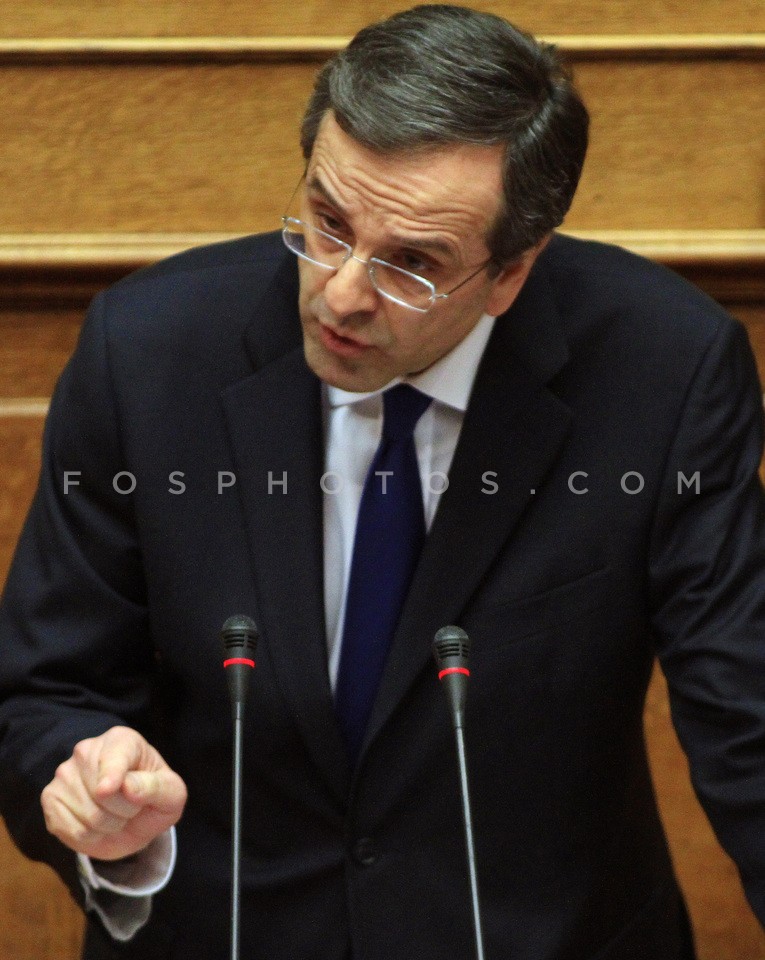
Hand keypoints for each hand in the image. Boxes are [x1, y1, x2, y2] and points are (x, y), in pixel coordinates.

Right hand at [41, 725, 187, 860]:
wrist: (132, 817)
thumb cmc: (154, 797)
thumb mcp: (172, 793)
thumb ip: (157, 787)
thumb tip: (128, 788)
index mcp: (121, 740)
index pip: (114, 758)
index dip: (112, 776)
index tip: (107, 790)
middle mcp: (87, 750)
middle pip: (103, 795)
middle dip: (125, 811)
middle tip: (131, 806)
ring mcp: (65, 773)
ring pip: (88, 816)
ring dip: (109, 826)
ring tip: (115, 814)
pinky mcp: (50, 798)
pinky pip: (71, 830)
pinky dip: (90, 837)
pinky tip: (96, 825)